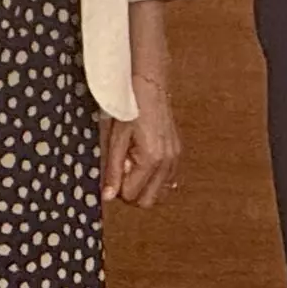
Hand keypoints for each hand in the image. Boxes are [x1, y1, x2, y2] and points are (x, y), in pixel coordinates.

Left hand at [102, 75, 180, 207]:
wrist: (149, 86)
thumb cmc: (130, 107)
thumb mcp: (116, 138)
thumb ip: (112, 169)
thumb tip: (108, 196)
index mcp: (151, 159)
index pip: (131, 196)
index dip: (118, 186)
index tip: (115, 167)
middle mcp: (167, 162)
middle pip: (148, 201)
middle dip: (132, 191)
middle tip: (123, 168)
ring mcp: (175, 158)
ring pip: (160, 193)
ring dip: (145, 185)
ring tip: (134, 162)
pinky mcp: (177, 153)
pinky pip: (168, 180)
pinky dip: (155, 178)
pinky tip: (144, 161)